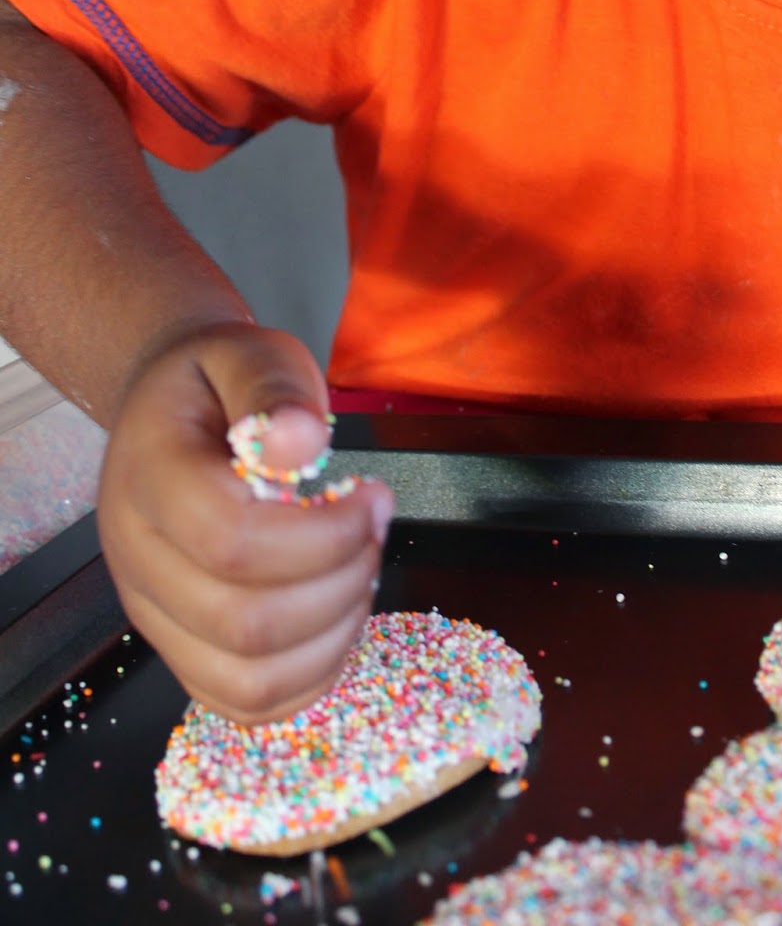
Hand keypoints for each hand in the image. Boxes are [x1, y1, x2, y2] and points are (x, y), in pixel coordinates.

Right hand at [96, 322, 393, 722]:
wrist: (167, 405)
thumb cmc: (216, 381)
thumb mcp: (248, 351)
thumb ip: (273, 388)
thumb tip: (301, 443)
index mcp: (148, 477)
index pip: (230, 542)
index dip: (322, 534)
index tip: (371, 495)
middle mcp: (136, 558)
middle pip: (243, 622)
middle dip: (339, 582)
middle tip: (374, 528)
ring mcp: (152, 612)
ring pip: (247, 678)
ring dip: (332, 634)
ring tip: (359, 568)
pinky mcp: (178, 646)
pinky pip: (244, 701)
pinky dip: (310, 676)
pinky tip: (338, 613)